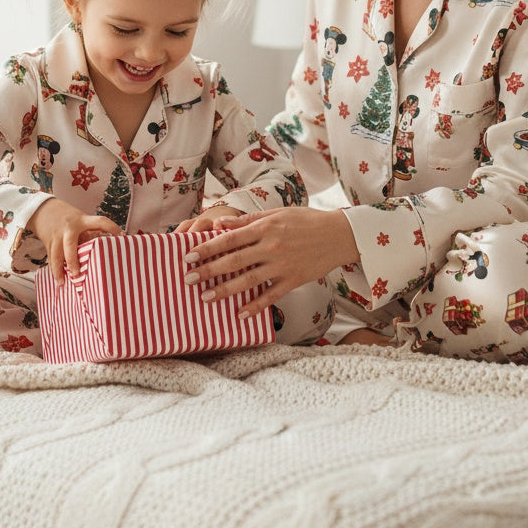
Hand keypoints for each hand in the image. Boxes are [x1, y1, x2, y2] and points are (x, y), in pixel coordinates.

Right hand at [27, 197, 121, 284]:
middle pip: (70, 245)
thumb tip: (106, 247)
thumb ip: (89, 232)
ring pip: (56, 255)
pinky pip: (51, 258)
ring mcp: (57, 237)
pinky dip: (55, 270)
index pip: (100, 221)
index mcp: (81, 220)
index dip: (112, 227)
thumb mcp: (80, 219)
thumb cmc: (67, 217)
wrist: (43, 210)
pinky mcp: (49, 244)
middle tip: (78, 273)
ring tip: (63, 282)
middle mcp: (68, 229)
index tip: (121, 235)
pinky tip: (58, 280)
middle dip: (73, 260)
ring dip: (59, 270)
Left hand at [183, 207, 359, 319]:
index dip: (207, 248)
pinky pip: (270, 296)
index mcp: (265, 228)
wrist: (338, 235)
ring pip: (247, 281)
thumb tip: (221, 223)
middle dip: (208, 270)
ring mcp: (282, 266)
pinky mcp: (293, 281)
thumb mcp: (277, 214)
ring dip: (225, 290)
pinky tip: (240, 314)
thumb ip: (248, 220)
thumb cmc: (306, 220)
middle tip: (188, 279)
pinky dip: (255, 306)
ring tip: (205, 297)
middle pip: (233, 261)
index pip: (229, 239)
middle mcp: (271, 247)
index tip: (189, 255)